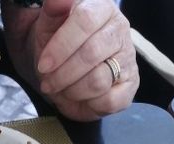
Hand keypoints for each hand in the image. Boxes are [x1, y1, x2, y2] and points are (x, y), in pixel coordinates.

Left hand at [31, 0, 138, 120]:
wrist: (65, 69)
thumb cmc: (58, 45)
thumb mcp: (48, 25)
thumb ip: (53, 10)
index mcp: (101, 8)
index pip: (85, 20)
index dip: (62, 45)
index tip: (44, 64)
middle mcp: (119, 30)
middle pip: (92, 53)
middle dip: (63, 74)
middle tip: (47, 83)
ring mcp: (128, 58)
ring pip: (99, 80)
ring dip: (72, 91)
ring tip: (62, 89)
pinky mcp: (130, 85)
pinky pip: (110, 101)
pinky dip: (89, 104)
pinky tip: (80, 98)